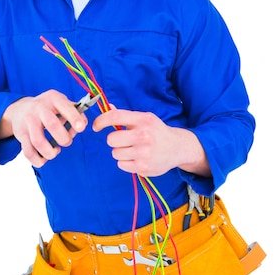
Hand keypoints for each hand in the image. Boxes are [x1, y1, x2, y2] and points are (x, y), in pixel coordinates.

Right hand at [0, 89, 87, 166]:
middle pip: (52, 125)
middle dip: (64, 138)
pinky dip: (38, 160)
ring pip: (38, 141)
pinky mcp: (21, 135)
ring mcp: (28, 122)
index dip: (74, 118)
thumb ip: (75, 112)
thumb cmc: (47, 108)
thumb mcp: (60, 103)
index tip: (81, 128)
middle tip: (66, 142)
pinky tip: (45, 158)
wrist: (20, 109)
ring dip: (51, 152)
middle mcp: (39, 108)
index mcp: (53, 98)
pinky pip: (28, 152)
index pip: (65, 107)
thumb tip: (82, 125)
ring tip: (56, 151)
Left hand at [92, 108, 210, 177]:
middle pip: (111, 139)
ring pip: (115, 153)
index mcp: (143, 120)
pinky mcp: (143, 167)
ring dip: (120, 152)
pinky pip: (121, 165)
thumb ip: (126, 116)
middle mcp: (144, 135)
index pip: (115, 117)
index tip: (96, 126)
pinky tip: (137, 158)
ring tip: (133, 150)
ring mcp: (144, 153)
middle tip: (124, 141)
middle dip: (114, 140)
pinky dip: (125, 162)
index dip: (101, 121)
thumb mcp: (145, 119)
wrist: (177, 148)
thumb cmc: (157, 132)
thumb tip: (108, 107)